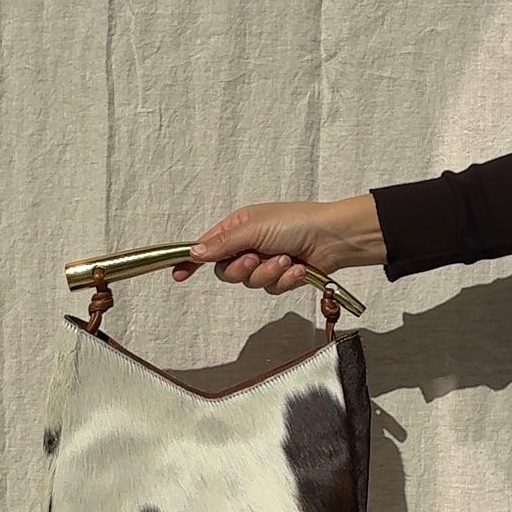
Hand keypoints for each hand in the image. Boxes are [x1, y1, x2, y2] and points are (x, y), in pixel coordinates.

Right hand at [171, 194, 386, 293]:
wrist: (334, 238)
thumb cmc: (297, 222)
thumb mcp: (254, 229)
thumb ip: (223, 243)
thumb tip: (195, 252)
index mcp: (238, 227)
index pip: (207, 246)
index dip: (192, 260)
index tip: (178, 273)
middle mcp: (249, 245)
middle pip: (226, 271)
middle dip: (242, 269)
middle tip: (255, 258)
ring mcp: (265, 262)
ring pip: (249, 283)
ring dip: (268, 273)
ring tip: (285, 259)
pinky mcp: (281, 278)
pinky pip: (271, 289)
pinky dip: (284, 280)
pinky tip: (297, 269)